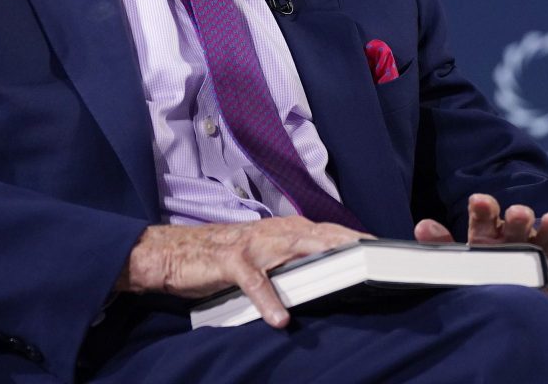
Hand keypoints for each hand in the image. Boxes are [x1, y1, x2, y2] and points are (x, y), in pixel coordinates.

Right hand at [116, 217, 368, 327]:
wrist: (168, 252)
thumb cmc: (215, 255)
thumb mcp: (258, 254)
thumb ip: (287, 258)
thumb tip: (320, 269)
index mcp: (278, 229)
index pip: (323, 230)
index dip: (350, 236)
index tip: (379, 246)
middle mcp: (268, 232)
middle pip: (315, 234)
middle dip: (346, 241)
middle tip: (374, 252)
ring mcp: (249, 245)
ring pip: (290, 248)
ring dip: (317, 257)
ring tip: (344, 270)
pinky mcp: (228, 262)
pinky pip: (252, 282)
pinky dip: (267, 299)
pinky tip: (280, 318)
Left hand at [413, 193, 547, 311]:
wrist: (520, 305)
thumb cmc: (486, 278)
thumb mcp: (464, 265)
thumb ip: (445, 248)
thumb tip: (421, 227)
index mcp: (488, 233)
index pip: (484, 216)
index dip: (484, 208)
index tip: (480, 201)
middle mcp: (517, 236)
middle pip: (518, 222)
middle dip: (519, 217)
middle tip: (518, 213)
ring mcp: (544, 250)